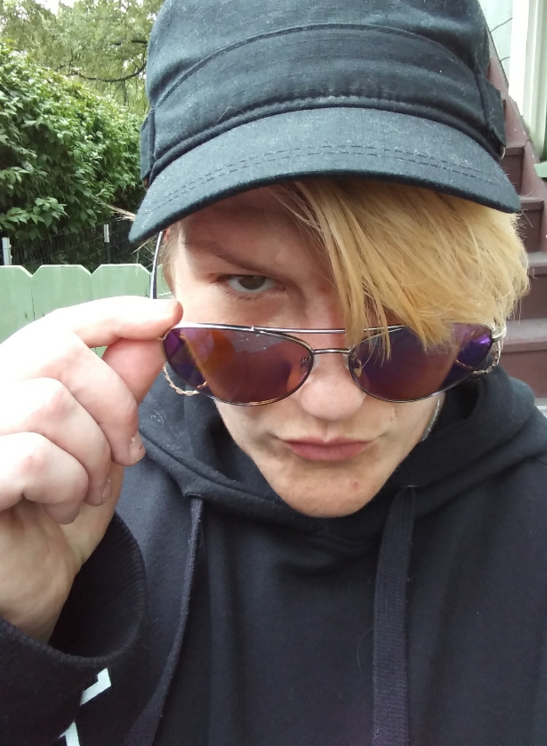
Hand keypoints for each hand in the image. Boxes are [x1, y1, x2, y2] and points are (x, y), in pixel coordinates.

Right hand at [0, 297, 181, 640]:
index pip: (60, 326)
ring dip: (92, 455)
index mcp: (11, 381)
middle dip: (115, 405)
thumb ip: (119, 390)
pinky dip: (67, 484)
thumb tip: (152, 334)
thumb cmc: (55, 515)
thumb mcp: (101, 445)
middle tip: (127, 454)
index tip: (169, 315)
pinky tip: (63, 507)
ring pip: (50, 406)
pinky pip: (34, 458)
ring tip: (88, 489)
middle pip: (60, 355)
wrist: (26, 591)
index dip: (116, 314)